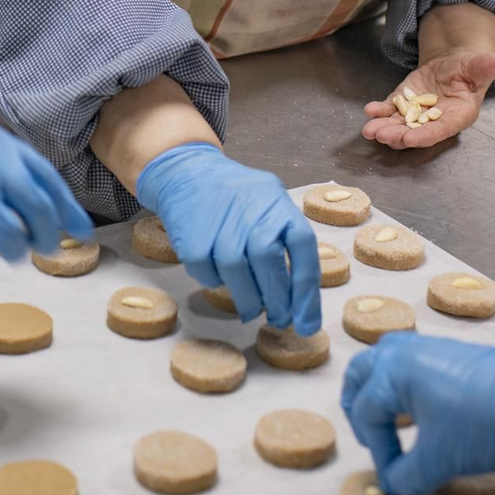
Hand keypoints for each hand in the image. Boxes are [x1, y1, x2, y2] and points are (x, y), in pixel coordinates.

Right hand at [135, 143, 320, 332]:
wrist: (187, 172)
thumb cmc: (236, 197)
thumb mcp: (269, 202)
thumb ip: (284, 240)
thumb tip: (298, 298)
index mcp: (277, 203)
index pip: (303, 246)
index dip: (307, 290)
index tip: (307, 322)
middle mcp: (251, 210)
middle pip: (269, 262)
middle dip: (278, 301)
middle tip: (281, 320)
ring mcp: (219, 222)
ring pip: (237, 273)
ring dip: (248, 300)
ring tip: (251, 310)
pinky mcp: (191, 236)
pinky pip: (208, 273)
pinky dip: (215, 283)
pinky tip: (220, 279)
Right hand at [342, 333, 494, 494]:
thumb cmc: (488, 421)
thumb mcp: (442, 458)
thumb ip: (408, 475)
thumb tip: (393, 486)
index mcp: (393, 370)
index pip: (366, 414)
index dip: (378, 452)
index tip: (393, 477)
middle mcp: (404, 352)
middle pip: (361, 375)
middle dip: (360, 410)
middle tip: (373, 440)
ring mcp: (428, 348)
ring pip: (385, 363)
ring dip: (379, 392)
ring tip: (390, 422)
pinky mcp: (451, 353)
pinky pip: (410, 364)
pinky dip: (402, 387)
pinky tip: (420, 412)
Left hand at [361, 49, 494, 148]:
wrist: (453, 65)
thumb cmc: (469, 69)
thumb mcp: (478, 66)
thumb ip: (485, 67)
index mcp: (458, 115)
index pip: (440, 130)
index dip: (425, 136)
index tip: (409, 139)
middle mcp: (435, 119)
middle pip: (415, 132)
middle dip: (398, 135)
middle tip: (382, 135)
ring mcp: (417, 113)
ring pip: (399, 125)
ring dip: (384, 128)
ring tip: (369, 130)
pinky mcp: (403, 104)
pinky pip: (389, 110)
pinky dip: (378, 112)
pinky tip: (369, 110)